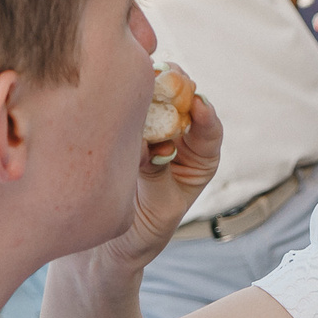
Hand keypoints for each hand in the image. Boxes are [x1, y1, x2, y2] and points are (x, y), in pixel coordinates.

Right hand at [112, 92, 223, 266]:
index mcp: (200, 159)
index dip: (205, 114)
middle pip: (183, 104)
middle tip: (163, 74)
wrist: (108, 243)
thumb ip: (156, 174)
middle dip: (175, 88)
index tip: (197, 103)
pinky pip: (126, 109)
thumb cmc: (144, 230)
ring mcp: (150, 132)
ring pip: (154, 100)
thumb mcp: (159, 205)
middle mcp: (179, 140)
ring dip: (147, 86)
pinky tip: (113, 89)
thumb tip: (146, 143)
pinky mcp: (123, 130)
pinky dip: (123, 97)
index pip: (209, 131)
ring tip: (137, 75)